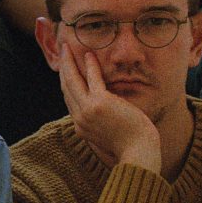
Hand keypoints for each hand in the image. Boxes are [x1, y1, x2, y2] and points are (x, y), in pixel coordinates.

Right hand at [53, 38, 162, 172]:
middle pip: (66, 88)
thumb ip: (102, 125)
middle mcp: (80, 119)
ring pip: (72, 81)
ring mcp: (88, 111)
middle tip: (62, 54)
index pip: (69, 100)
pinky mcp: (100, 103)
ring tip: (67, 49)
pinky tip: (89, 54)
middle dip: (63, 69)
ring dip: (69, 63)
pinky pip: (92, 79)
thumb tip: (105, 119)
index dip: (66, 83)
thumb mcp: (109, 136)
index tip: (66, 70)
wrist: (139, 153)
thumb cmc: (131, 146)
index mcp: (81, 127)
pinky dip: (90, 65)